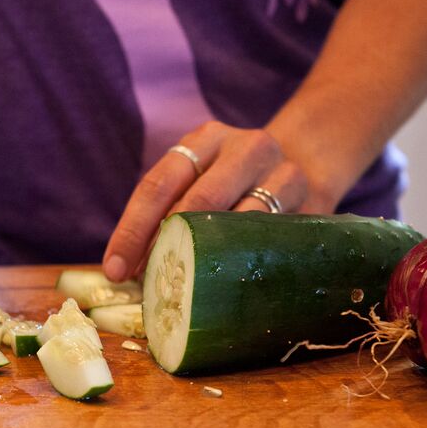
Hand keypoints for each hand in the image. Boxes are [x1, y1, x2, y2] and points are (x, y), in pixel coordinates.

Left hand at [102, 121, 310, 281]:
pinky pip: (274, 239)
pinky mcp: (311, 202)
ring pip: (241, 221)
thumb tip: (122, 270)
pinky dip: (246, 263)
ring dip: (208, 259)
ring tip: (185, 289)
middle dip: (168, 246)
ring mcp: (284, 172)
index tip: (115, 269)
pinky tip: (227, 284)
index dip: (133, 230)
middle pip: (198, 200)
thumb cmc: (234, 182)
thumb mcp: (200, 178)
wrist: (307, 162)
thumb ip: (167, 211)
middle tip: (147, 285)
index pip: (159, 184)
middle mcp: (247, 147)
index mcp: (206, 138)